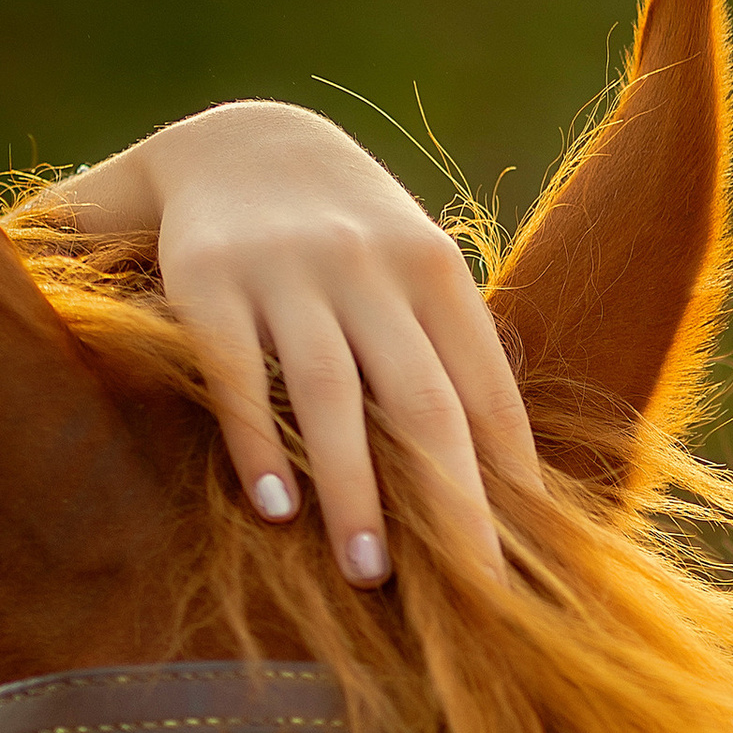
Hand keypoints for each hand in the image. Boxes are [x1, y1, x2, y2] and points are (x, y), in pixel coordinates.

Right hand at [63, 102, 541, 585]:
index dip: (510, 481)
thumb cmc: (351, 242)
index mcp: (434, 271)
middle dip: (449, 503)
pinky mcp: (208, 277)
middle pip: (422, 400)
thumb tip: (516, 486)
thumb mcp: (416, 273)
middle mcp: (367, 265)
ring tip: (369, 574)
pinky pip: (238, 373)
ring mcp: (287, 269)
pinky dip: (257, 443)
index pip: (486, 390)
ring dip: (354, 490)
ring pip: (332, 392)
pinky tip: (276, 509)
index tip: (524, 564)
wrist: (240, 140)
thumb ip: (456, 357)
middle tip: (465, 592)